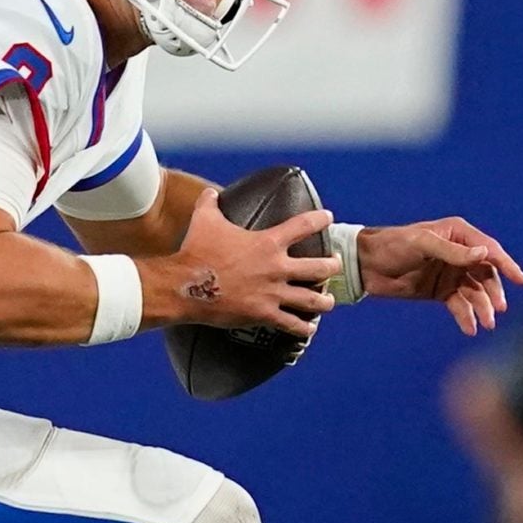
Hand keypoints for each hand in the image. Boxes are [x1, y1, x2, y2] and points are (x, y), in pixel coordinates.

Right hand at [167, 186, 337, 338]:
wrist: (186, 286)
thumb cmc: (197, 252)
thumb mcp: (204, 220)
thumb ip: (210, 203)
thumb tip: (209, 193)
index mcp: (268, 243)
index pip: (303, 226)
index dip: (319, 220)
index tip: (328, 218)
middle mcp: (276, 268)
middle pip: (318, 267)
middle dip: (332, 266)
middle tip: (336, 265)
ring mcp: (272, 293)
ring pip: (311, 299)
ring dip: (324, 301)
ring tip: (329, 302)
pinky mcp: (263, 314)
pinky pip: (290, 324)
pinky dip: (303, 328)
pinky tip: (309, 330)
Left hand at [357, 219, 522, 332]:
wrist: (366, 265)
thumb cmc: (393, 245)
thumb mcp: (422, 244)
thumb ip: (453, 251)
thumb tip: (484, 254)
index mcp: (458, 234)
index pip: (488, 250)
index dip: (506, 264)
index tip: (520, 280)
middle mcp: (459, 253)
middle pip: (485, 274)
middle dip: (494, 292)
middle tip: (499, 310)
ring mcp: (450, 273)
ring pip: (475, 292)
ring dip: (482, 308)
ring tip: (487, 324)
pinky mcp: (440, 291)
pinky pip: (459, 305)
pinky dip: (466, 316)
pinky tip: (470, 328)